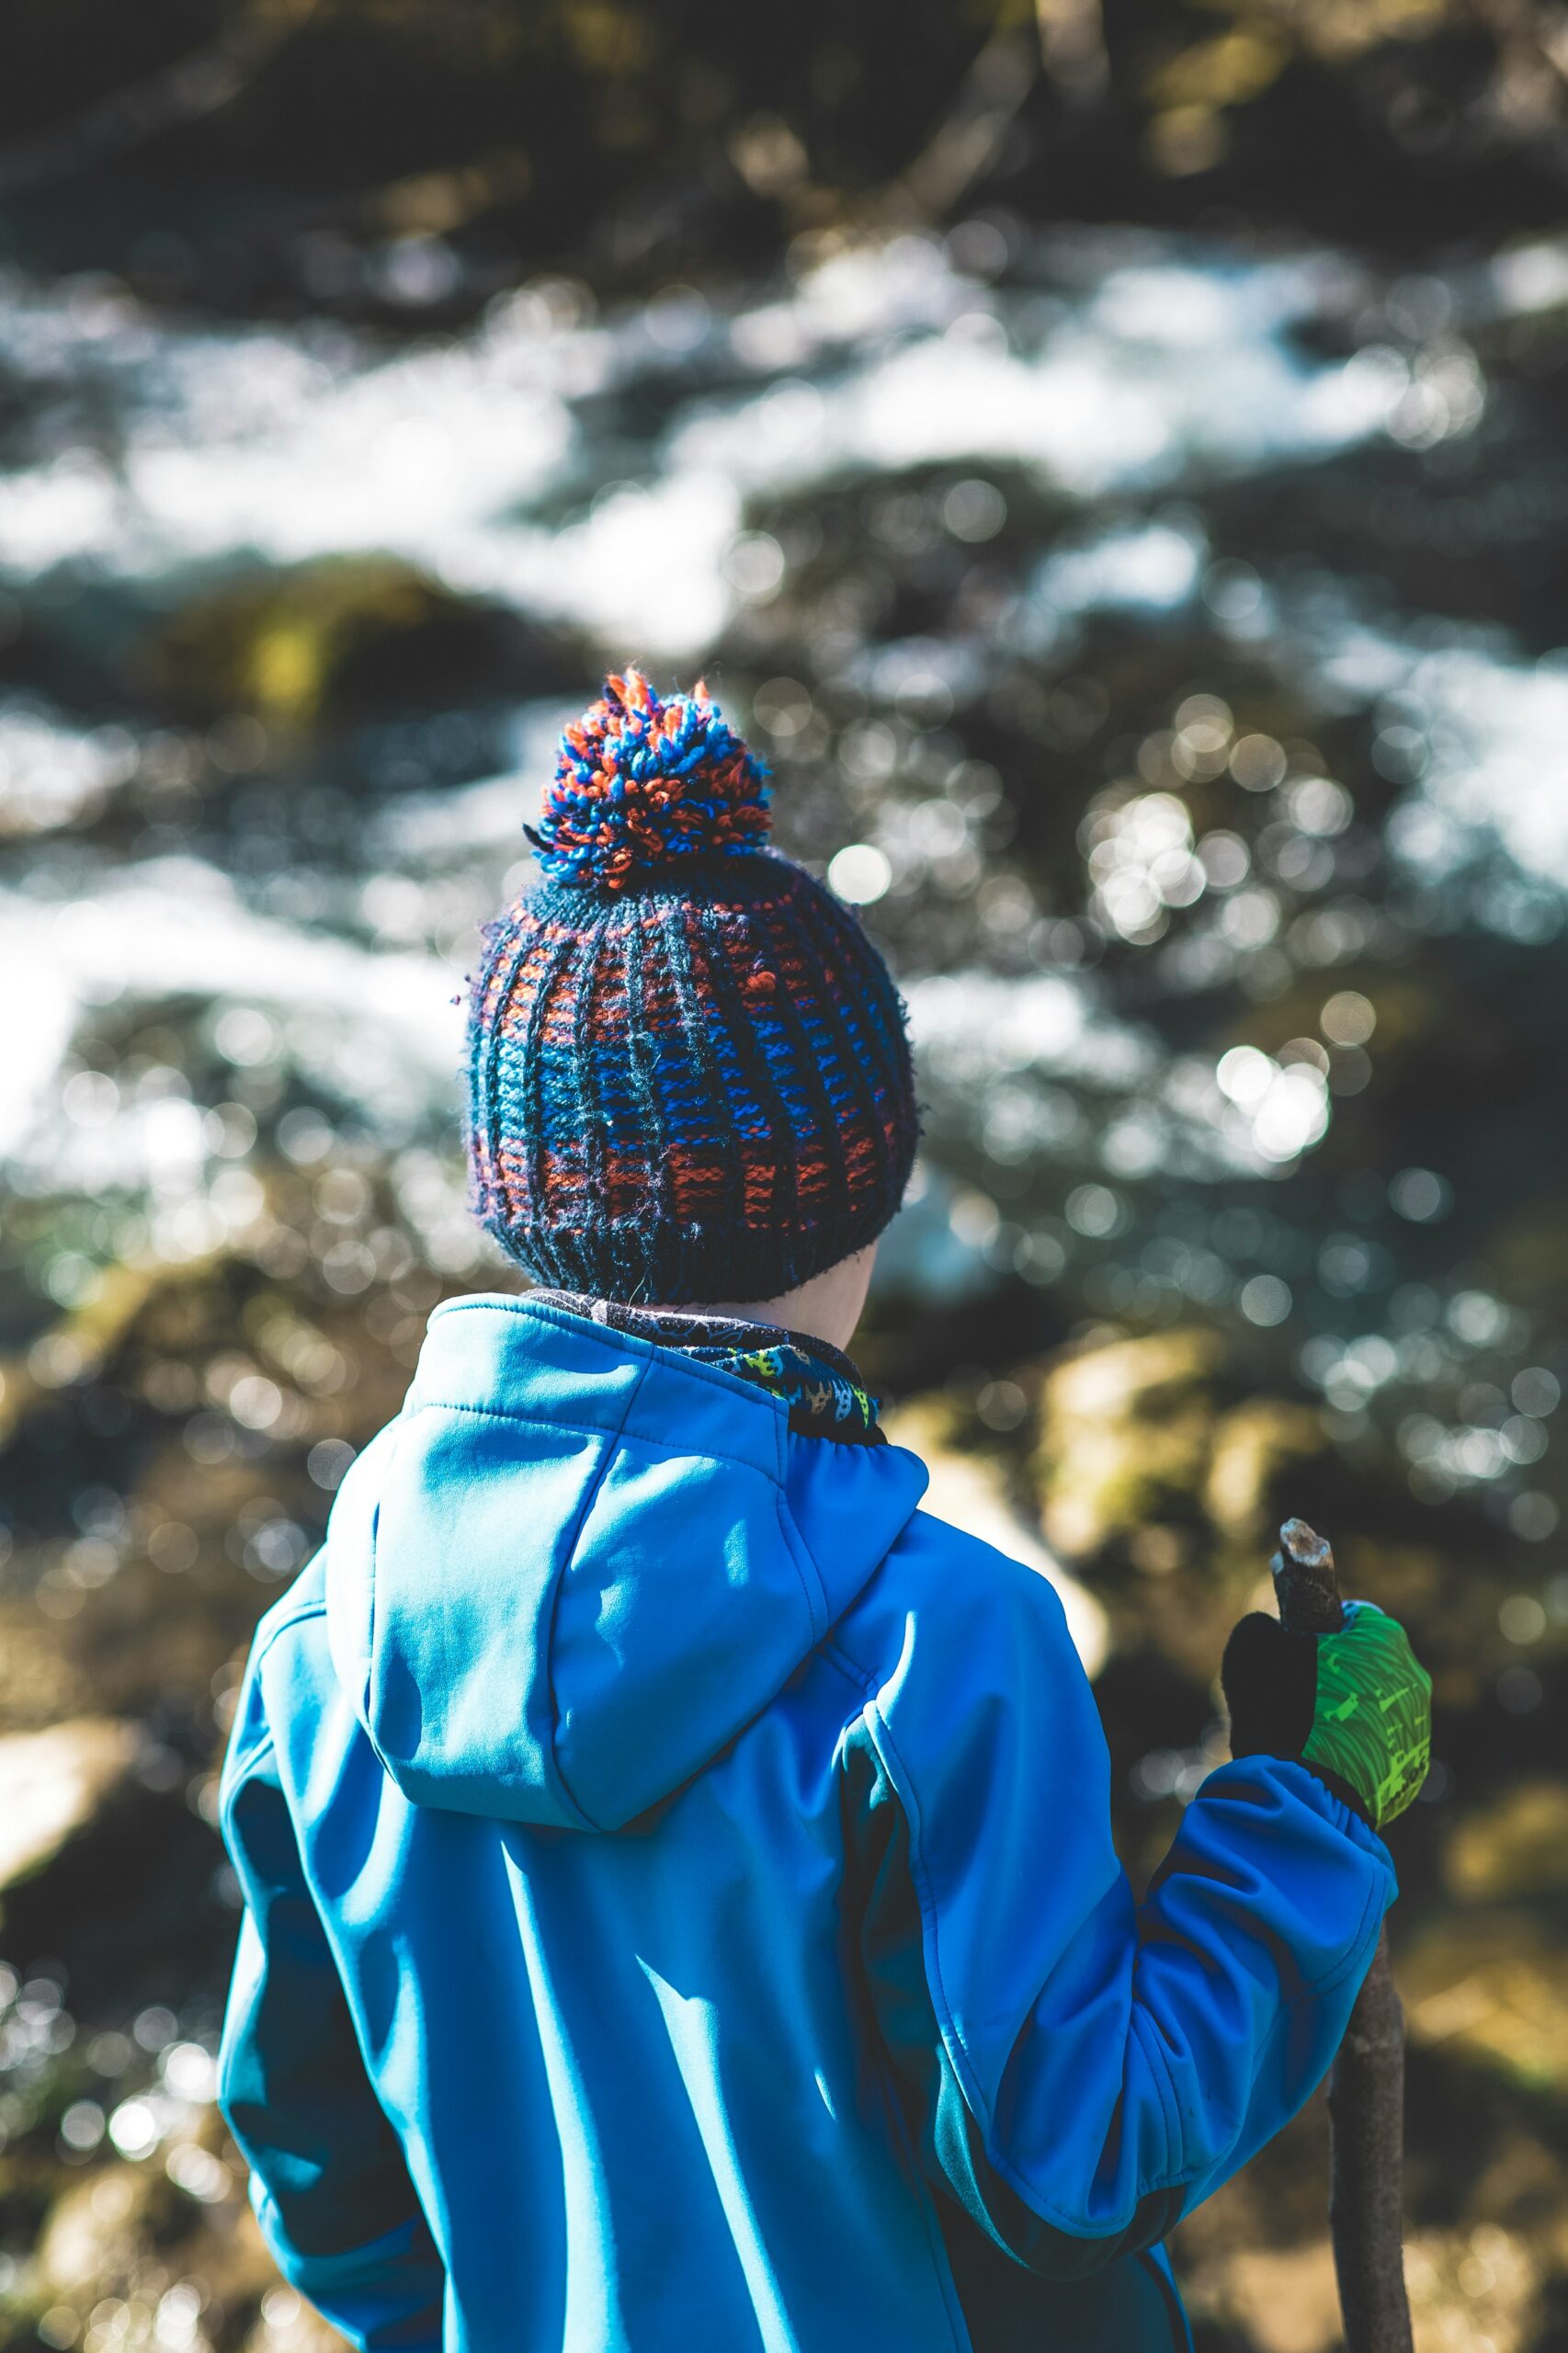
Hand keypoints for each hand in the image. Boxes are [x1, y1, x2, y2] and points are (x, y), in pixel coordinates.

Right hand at [1222, 1601, 1431, 1830]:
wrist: (1301, 1791)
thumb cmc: (1279, 1708)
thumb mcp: (1253, 1644)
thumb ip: (1265, 1625)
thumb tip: (1270, 1632)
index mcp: (1384, 1639)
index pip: (1355, 1618)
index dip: (1322, 1629)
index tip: (1300, 1647)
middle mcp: (1413, 1679)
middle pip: (1372, 1664)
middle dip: (1342, 1673)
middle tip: (1301, 1692)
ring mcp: (1419, 1729)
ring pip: (1380, 1707)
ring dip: (1353, 1712)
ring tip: (1312, 1732)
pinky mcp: (1413, 1771)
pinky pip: (1383, 1748)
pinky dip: (1360, 1749)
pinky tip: (1327, 1760)